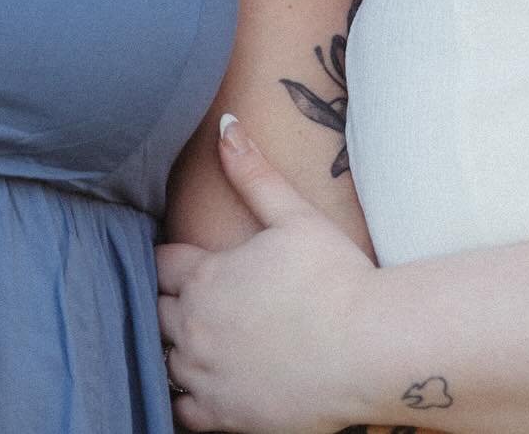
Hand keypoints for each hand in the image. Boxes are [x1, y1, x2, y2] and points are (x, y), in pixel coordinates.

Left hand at [156, 114, 379, 432]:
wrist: (369, 349)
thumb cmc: (336, 279)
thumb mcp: (294, 215)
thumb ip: (252, 171)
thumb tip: (225, 123)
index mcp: (205, 278)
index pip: (164, 263)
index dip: (175, 259)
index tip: (188, 261)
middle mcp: (194, 328)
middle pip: (158, 311)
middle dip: (172, 301)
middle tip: (197, 299)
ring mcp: (205, 376)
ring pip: (164, 359)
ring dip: (175, 346)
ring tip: (200, 338)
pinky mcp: (222, 417)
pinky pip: (179, 411)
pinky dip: (184, 397)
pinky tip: (205, 383)